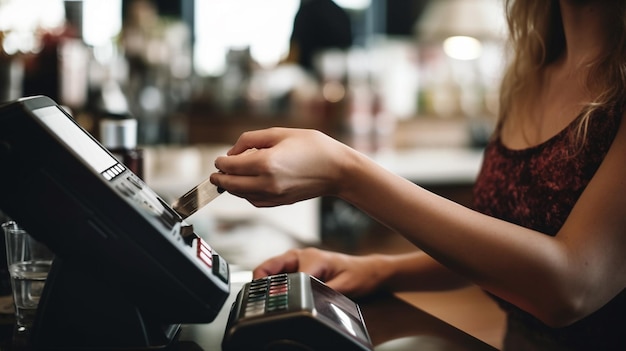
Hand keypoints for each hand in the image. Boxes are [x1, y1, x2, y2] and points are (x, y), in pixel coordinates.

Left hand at [211, 128, 353, 206]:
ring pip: (241, 195)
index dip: (221, 162)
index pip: (231, 166)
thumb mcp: (280, 133)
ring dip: (233, 186)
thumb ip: (251, 140)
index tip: (219, 159)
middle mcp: (267, 183)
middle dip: (220, 178)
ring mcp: (273, 196)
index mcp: (266, 163)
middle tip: (216, 173)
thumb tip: (232, 152)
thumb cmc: (314, 148)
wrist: (338, 170)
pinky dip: (246, 193)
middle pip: (231, 185)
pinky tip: (249, 184)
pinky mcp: (279, 203)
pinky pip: (254, 201)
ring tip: (233, 175)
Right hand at [252, 247, 387, 297]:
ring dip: (268, 281)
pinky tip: (277, 293)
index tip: (270, 300)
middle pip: (270, 266)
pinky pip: (281, 273)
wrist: (370, 271)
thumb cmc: (359, 275)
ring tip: (266, 297)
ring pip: (273, 269)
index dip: (275, 288)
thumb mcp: (343, 287)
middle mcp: (302, 256)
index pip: (285, 273)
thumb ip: (322, 293)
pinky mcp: (301, 266)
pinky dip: (275, 282)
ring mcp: (300, 260)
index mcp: (311, 258)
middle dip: (261, 281)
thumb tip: (306, 300)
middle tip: (259, 298)